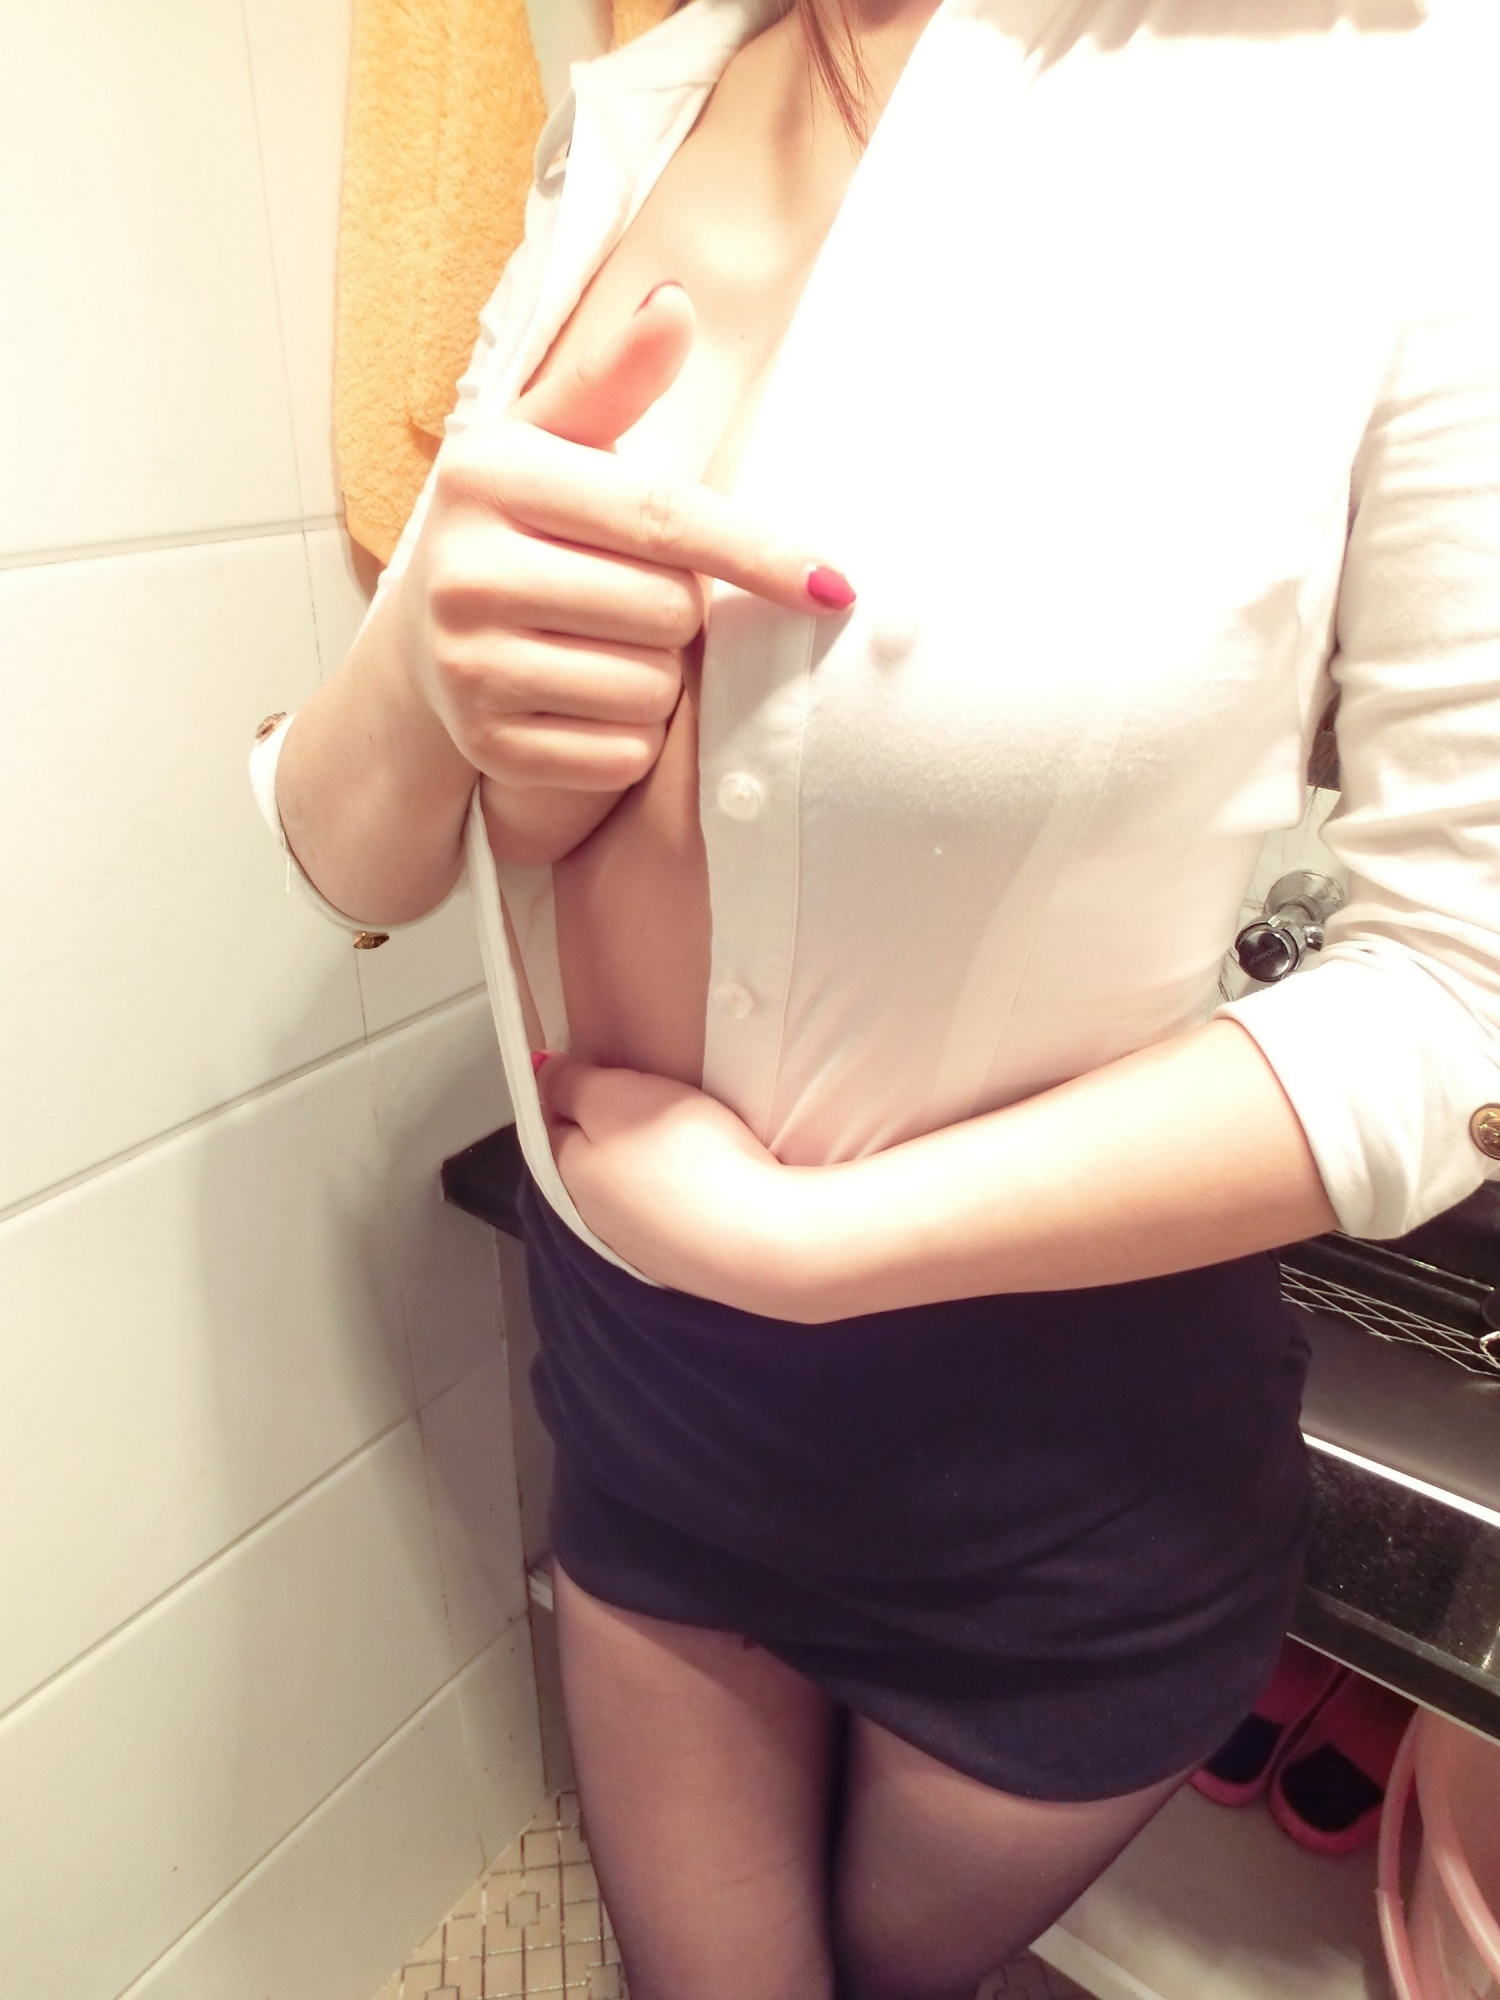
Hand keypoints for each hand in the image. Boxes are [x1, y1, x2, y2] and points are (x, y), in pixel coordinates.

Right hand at [398, 283, 854, 853]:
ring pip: (651, 688)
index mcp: (488, 478)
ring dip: (661, 676)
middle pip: (667, 610)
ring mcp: (470, 668)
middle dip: (681, 610)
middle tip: (638, 595)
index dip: (757, 553)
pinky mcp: (488, 747)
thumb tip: (677, 304)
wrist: (420, 644)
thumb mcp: (548, 441)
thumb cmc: (514, 526)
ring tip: (610, 645)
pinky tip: (591, 699)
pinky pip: (622, 754)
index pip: (661, 517)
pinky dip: (631, 735)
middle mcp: (466, 572)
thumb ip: (614, 379)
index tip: (833, 585)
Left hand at [536, 1053, 818, 1316]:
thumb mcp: (616, 1096)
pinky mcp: (682, 1265)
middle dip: (609, 1130)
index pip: (554, 1121)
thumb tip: (537, 1072)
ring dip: (644, 1166)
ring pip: (628, 1191)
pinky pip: (666, 1218)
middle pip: (591, 1159)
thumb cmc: (683, 1155)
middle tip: (648, 1098)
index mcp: (569, 1173)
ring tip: (679, 1138)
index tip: (608, 1069)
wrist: (762, 1239)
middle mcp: (592, 1218)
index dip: (577, 1089)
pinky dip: (677, 1197)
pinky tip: (702, 1183)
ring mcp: (637, 1248)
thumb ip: (572, 1082)